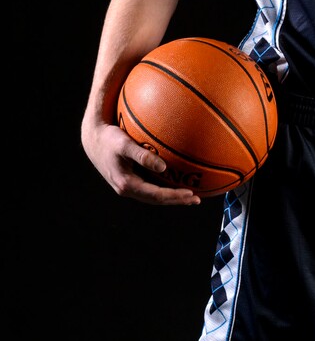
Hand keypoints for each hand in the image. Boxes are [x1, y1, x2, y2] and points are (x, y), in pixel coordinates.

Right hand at [81, 121, 200, 205]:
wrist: (93, 139)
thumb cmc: (109, 138)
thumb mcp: (124, 144)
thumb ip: (142, 156)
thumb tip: (163, 167)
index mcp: (126, 184)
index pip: (155, 195)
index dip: (174, 196)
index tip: (190, 194)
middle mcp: (127, 189)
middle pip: (156, 200)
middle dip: (176, 201)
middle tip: (196, 200)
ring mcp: (127, 186)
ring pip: (152, 196)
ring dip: (171, 197)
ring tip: (189, 196)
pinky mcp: (128, 180)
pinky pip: (149, 188)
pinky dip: (163, 189)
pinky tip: (173, 183)